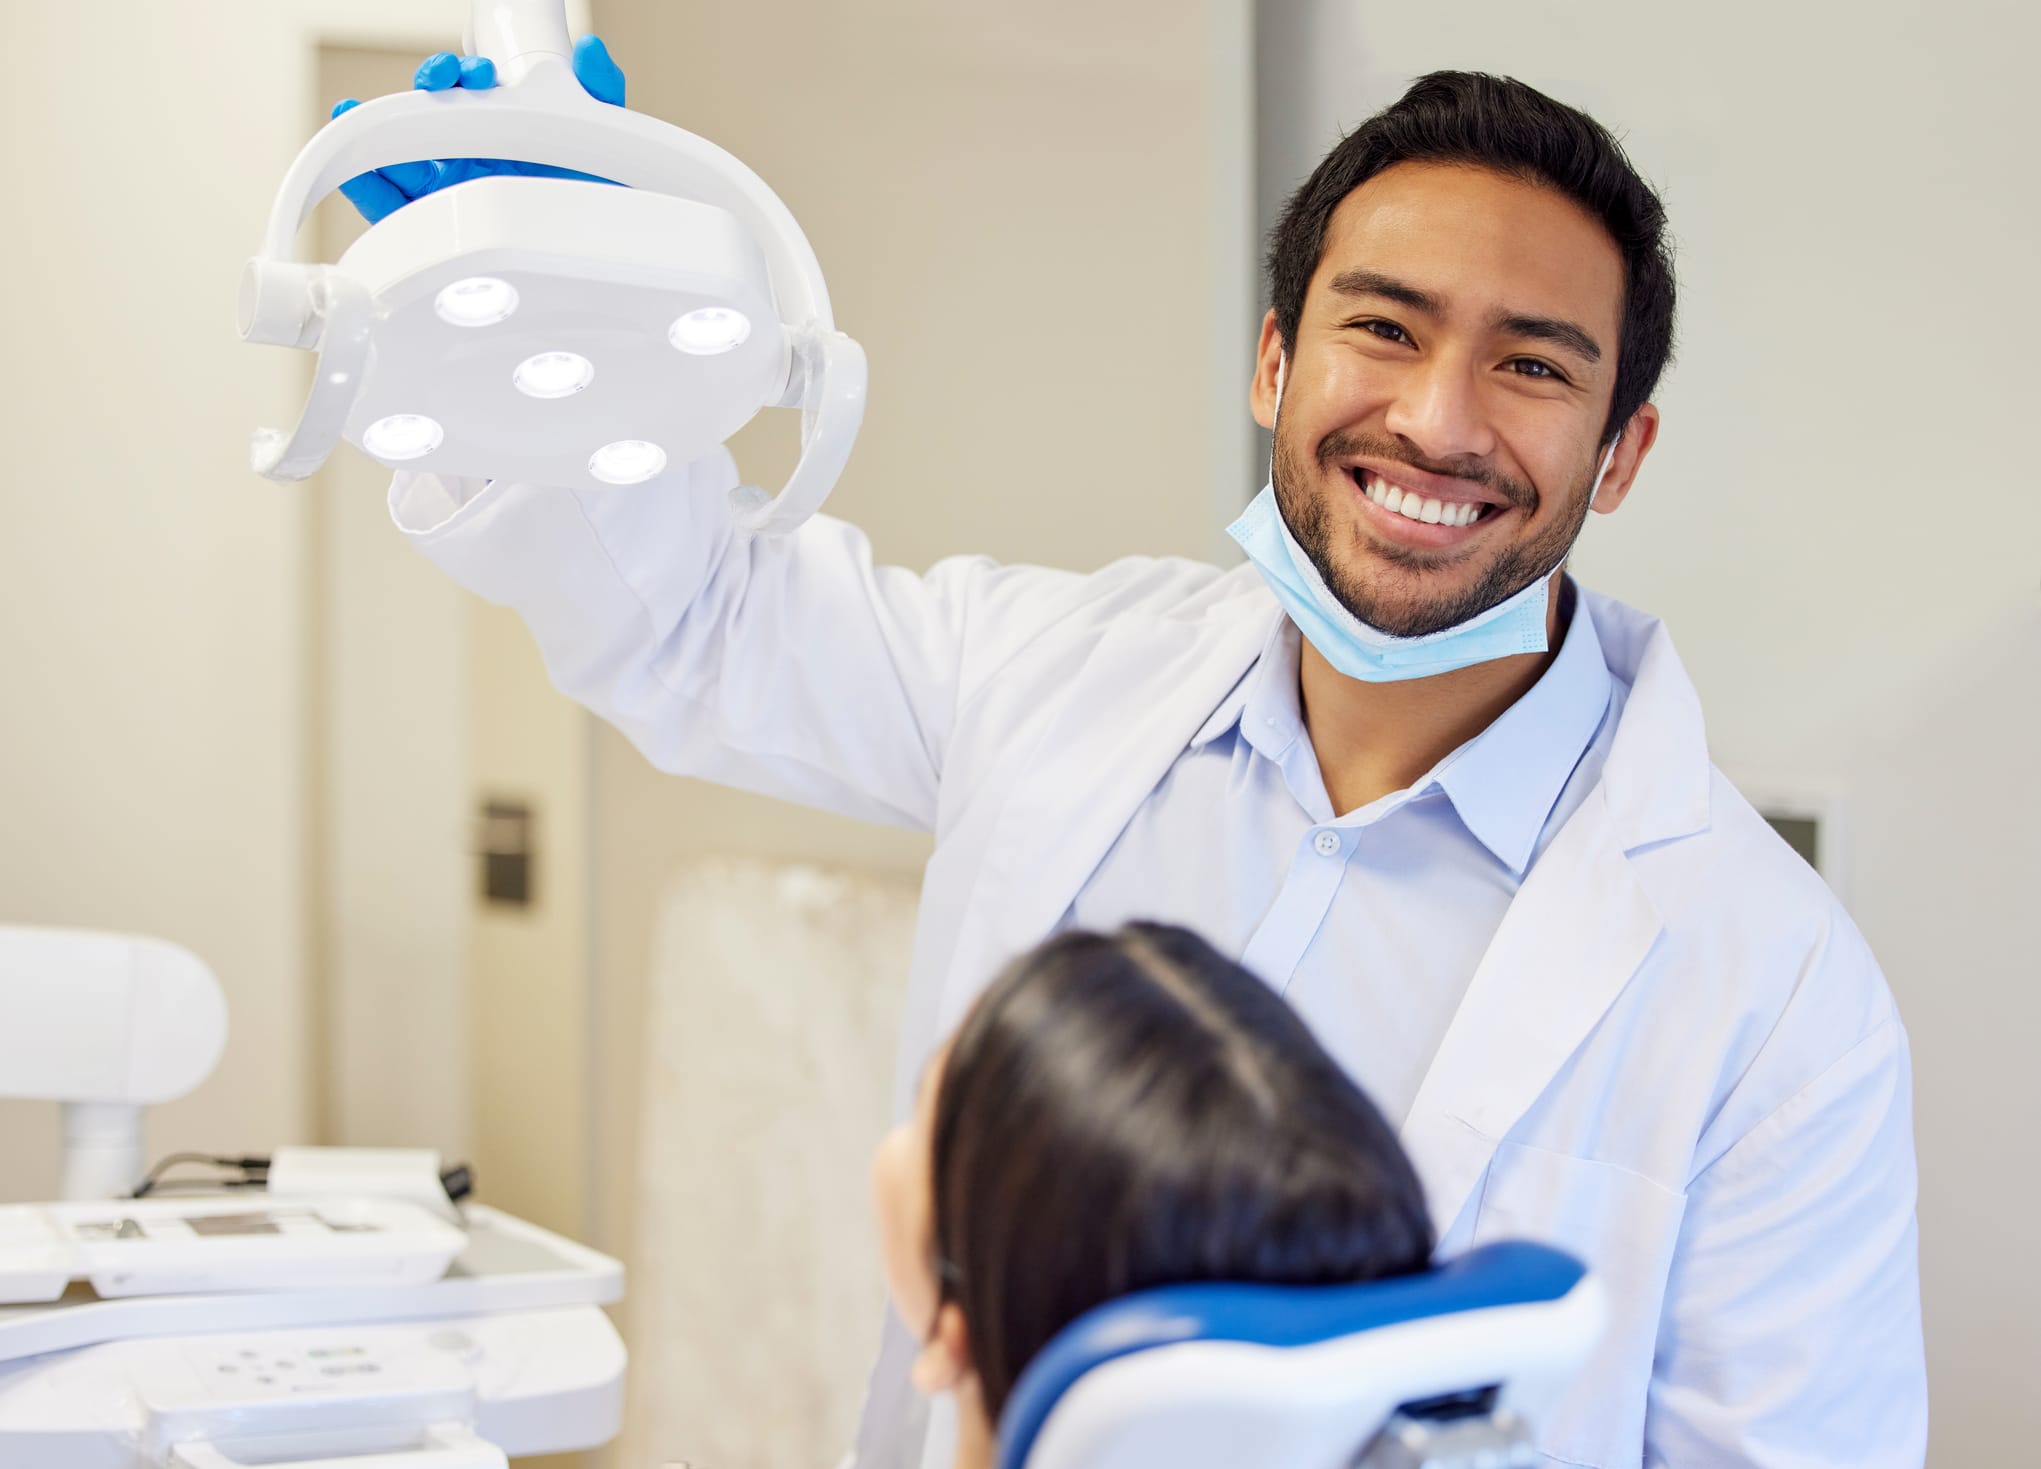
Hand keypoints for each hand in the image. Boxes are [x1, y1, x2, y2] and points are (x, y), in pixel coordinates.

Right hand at [332, 35, 627, 223]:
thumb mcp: (607, 139)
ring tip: (357, 114)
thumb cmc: (605, 201)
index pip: (466, 94)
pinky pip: (393, 212)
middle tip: (442, 84)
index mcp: (502, 133)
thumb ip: (600, 89)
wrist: (612, 256)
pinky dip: (366, 186)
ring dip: (380, 131)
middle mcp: (472, 160)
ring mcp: (452, 194)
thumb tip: (591, 51)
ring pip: (402, 158)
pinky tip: (353, 167)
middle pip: (429, 120)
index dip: (460, 76)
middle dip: (427, 94)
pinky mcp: (440, 233)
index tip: (473, 72)